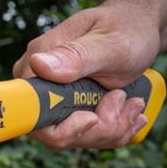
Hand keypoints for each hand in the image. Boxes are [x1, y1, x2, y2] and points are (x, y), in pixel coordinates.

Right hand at [14, 1, 159, 148]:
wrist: (136, 30)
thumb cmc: (125, 29)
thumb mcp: (111, 43)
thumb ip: (76, 55)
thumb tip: (38, 64)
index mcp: (37, 65)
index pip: (30, 114)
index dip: (61, 128)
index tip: (92, 117)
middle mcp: (37, 85)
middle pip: (53, 133)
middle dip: (95, 128)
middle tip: (125, 100)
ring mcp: (51, 100)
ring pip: (72, 138)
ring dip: (109, 128)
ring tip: (132, 101)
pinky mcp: (66, 111)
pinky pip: (83, 137)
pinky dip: (111, 131)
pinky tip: (128, 112)